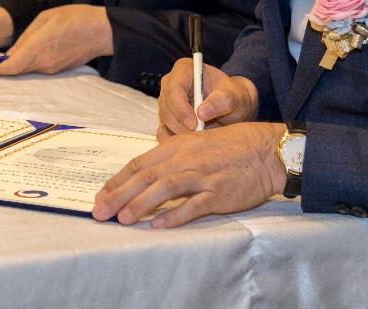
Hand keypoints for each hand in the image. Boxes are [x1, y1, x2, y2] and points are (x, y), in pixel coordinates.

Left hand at [0, 4, 112, 75]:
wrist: (102, 32)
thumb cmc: (75, 18)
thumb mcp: (46, 18)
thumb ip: (26, 36)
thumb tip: (11, 53)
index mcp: (38, 47)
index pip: (11, 67)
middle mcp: (44, 63)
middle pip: (17, 70)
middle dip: (4, 66)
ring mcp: (52, 69)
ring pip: (28, 70)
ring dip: (18, 63)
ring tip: (15, 51)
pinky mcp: (59, 70)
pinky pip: (39, 68)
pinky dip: (31, 62)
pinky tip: (34, 51)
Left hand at [91, 121, 286, 227]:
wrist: (267, 150)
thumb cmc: (233, 146)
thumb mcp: (197, 144)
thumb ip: (172, 157)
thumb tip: (147, 174)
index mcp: (178, 145)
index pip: (140, 163)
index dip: (118, 180)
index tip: (101, 195)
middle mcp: (186, 159)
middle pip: (145, 176)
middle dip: (119, 195)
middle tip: (100, 212)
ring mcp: (202, 176)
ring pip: (164, 188)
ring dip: (140, 204)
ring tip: (122, 219)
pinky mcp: (219, 193)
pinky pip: (193, 205)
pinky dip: (174, 214)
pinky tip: (158, 224)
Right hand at [157, 59, 259, 139]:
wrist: (232, 107)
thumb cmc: (232, 97)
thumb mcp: (234, 97)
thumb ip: (222, 101)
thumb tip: (202, 112)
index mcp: (184, 69)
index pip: (174, 88)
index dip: (181, 108)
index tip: (195, 124)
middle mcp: (171, 83)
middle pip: (166, 106)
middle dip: (181, 124)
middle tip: (200, 135)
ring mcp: (167, 100)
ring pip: (165, 120)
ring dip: (181, 132)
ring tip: (202, 136)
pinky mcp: (167, 116)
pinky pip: (164, 131)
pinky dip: (176, 138)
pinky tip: (193, 141)